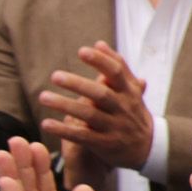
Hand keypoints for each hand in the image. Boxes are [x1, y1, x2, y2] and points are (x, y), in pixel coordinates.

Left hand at [38, 43, 156, 174]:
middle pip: (101, 94)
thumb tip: (99, 43)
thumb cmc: (133, 112)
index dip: (101, 61)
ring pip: (89, 115)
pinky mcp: (106, 145)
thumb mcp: (131, 90)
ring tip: (43, 97)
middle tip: (55, 75)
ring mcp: (116, 127)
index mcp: (130, 92)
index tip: (82, 51)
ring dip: (65, 105)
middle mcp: (124, 108)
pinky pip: (83, 137)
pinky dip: (64, 130)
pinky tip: (46, 123)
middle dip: (78, 84)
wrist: (148, 147)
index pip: (117, 73)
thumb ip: (117, 67)